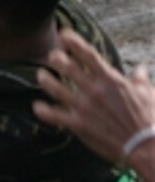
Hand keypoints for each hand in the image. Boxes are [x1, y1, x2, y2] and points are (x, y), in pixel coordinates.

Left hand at [33, 28, 154, 165]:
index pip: (88, 54)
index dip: (73, 41)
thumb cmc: (150, 120)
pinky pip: (53, 115)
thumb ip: (140, 79)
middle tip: (52, 57)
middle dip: (55, 58)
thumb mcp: (148, 94)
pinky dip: (43, 110)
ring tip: (42, 75)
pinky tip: (38, 106)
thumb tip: (141, 69)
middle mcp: (94, 90)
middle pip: (66, 66)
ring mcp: (84, 107)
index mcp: (110, 80)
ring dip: (45, 79)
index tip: (63, 33)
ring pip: (54, 87)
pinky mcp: (78, 124)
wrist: (148, 148)